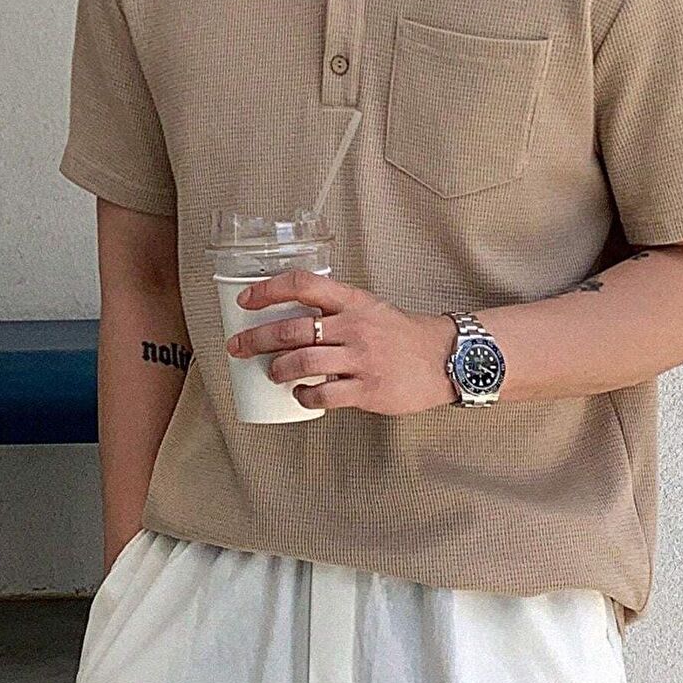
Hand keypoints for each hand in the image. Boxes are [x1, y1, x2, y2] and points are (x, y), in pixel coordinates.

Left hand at [226, 268, 458, 415]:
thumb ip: (336, 310)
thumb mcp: (370, 308)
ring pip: (302, 362)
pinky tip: (301, 395)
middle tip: (237, 347)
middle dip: (256, 339)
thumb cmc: (402, 334)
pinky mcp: (368, 389)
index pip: (302, 285)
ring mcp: (361, 359)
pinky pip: (324, 395)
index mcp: (352, 301)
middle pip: (291, 329)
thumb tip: (291, 320)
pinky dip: (305, 396)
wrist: (445, 358)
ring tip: (273, 372)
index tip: (245, 301)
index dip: (267, 291)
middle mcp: (354, 327)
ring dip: (278, 368)